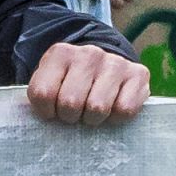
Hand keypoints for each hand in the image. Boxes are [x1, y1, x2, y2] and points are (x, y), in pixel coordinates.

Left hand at [28, 42, 148, 125]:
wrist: (106, 66)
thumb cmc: (71, 83)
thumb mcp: (51, 82)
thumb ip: (41, 96)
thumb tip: (36, 121)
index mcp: (60, 53)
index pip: (42, 94)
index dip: (46, 111)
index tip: (52, 111)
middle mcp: (89, 53)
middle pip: (70, 103)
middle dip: (70, 117)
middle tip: (74, 113)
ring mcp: (115, 62)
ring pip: (97, 108)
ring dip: (92, 119)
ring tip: (91, 111)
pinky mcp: (139, 74)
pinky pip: (124, 110)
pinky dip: (116, 118)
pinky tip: (112, 108)